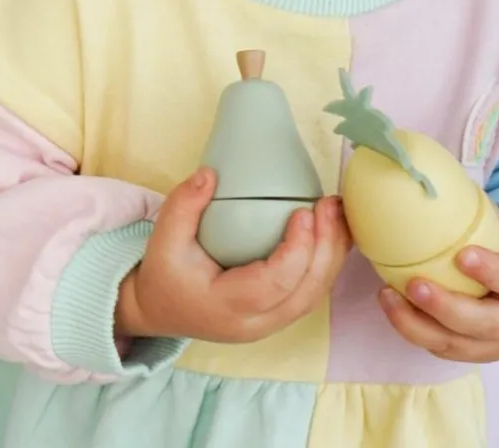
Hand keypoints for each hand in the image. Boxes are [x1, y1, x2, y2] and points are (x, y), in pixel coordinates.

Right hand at [116, 167, 351, 343]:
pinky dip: (325, 263)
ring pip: (313, 295)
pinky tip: (332, 232)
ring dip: (333, 255)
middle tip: (330, 206)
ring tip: (339, 214)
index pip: (272, 284)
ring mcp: (269, 324)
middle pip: (304, 293)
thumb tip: (210, 174)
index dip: (295, 251)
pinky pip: (309, 292)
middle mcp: (254, 324)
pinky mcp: (276, 315)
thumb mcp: (163, 237)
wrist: (160, 308)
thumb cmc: (164, 271)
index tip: (302, 212)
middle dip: (326, 249)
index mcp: (226, 306)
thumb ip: (184, 205)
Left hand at [380, 213, 498, 362]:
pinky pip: (442, 349)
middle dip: (449, 308)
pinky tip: (390, 306)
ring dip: (420, 324)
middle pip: (488, 324)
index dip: (492, 271)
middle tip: (415, 284)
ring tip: (387, 296)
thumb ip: (468, 204)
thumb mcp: (495, 221)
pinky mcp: (473, 352)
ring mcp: (498, 343)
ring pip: (460, 346)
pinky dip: (413, 330)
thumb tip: (421, 171)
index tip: (463, 255)